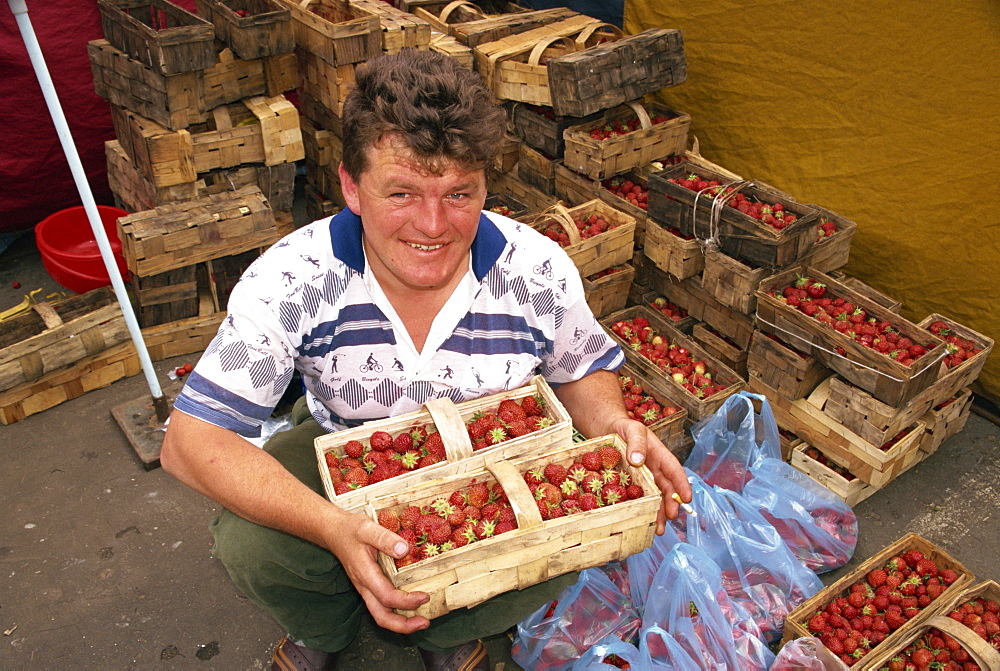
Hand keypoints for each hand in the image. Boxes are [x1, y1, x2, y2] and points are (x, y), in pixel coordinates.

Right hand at [326, 511, 430, 633]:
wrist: (333, 531)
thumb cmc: (349, 529)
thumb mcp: (367, 528)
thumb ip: (385, 538)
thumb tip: (404, 550)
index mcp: (365, 574)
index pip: (387, 596)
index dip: (407, 601)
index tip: (425, 596)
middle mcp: (364, 586)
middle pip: (381, 617)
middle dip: (403, 625)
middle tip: (425, 623)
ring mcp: (365, 588)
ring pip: (381, 614)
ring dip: (401, 622)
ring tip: (421, 620)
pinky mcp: (368, 585)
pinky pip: (382, 605)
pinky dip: (397, 611)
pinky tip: (411, 606)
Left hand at [608, 417, 691, 533]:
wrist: (607, 430)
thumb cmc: (623, 427)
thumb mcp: (632, 429)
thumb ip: (637, 442)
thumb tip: (637, 459)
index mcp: (659, 456)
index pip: (674, 470)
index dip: (682, 484)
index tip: (687, 498)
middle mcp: (654, 470)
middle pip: (666, 489)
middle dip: (671, 504)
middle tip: (672, 517)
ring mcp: (643, 479)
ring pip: (655, 498)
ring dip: (659, 513)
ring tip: (659, 529)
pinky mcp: (631, 485)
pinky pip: (638, 499)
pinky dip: (642, 511)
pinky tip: (641, 523)